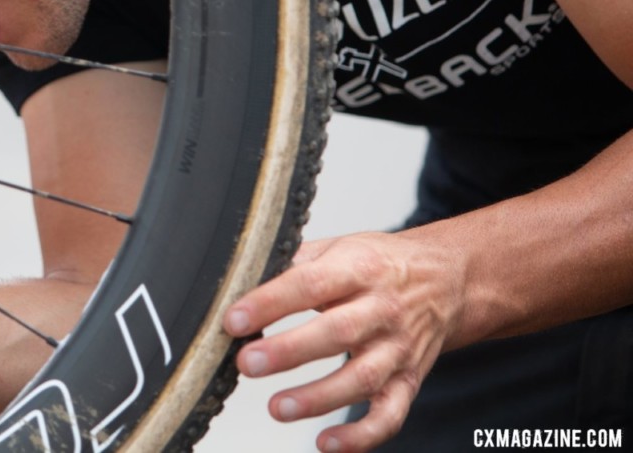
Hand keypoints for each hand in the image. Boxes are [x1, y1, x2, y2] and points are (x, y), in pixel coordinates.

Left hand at [223, 232, 468, 451]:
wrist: (445, 279)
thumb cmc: (380, 264)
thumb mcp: (339, 246)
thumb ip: (294, 263)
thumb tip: (243, 280)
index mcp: (359, 269)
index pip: (310, 284)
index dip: (270, 303)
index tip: (234, 320)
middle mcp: (381, 310)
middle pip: (337, 333)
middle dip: (289, 351)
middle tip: (247, 363)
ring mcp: (397, 349)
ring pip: (361, 379)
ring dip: (318, 398)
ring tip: (277, 408)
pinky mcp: (408, 381)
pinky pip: (389, 415)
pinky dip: (361, 436)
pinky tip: (326, 443)